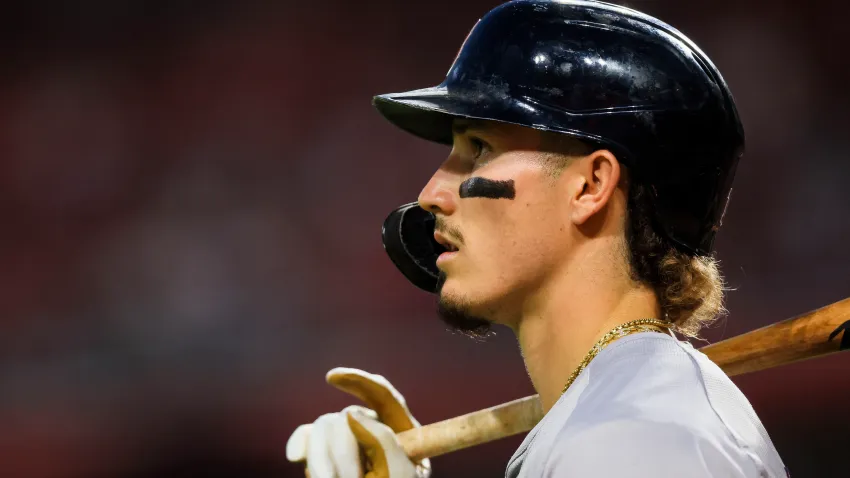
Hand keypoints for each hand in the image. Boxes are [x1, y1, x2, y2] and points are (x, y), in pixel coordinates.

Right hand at [286, 367, 431, 477]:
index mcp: (400, 430)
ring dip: (322, 459)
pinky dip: (300, 446)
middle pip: (346, 415)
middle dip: (342, 449)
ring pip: (322, 427)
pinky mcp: (322, 455)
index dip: (358, 381)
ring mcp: (344, 442)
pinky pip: (305, 439)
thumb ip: (384, 441)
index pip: (381, 395)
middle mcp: (371, 429)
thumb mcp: (402, 475)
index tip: (332, 378)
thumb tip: (351, 413)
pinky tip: (295, 457)